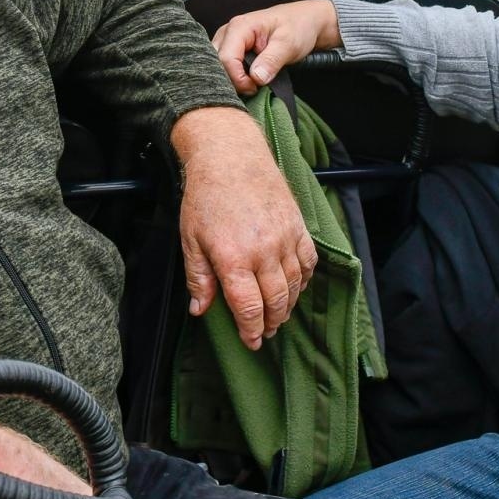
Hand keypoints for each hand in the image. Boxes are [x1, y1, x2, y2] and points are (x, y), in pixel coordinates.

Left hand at [170, 106, 317, 348]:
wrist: (230, 156)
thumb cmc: (206, 197)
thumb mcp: (190, 239)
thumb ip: (198, 278)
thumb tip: (200, 310)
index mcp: (233, 257)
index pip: (249, 308)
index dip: (251, 330)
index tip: (251, 342)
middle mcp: (263, 251)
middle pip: (276, 301)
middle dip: (272, 322)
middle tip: (266, 332)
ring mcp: (284, 237)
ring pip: (295, 284)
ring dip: (288, 305)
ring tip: (279, 314)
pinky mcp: (298, 225)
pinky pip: (308, 261)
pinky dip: (304, 279)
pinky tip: (296, 286)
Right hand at [210, 0, 340, 95]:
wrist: (305, 21)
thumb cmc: (297, 27)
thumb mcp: (289, 44)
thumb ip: (271, 61)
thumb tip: (256, 78)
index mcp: (239, 27)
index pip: (226, 59)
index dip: (237, 78)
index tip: (255, 87)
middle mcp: (227, 32)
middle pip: (216, 64)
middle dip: (231, 81)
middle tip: (252, 89)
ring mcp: (227, 41)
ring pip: (216, 66)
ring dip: (231, 80)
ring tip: (250, 86)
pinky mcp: (231, 50)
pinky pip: (222, 67)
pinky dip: (232, 77)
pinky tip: (246, 82)